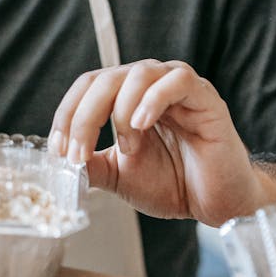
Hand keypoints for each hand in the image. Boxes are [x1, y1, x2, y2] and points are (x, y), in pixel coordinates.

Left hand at [49, 59, 265, 225]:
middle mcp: (149, 85)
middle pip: (105, 79)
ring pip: (137, 73)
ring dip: (120, 112)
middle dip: (84, 117)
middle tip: (79, 153)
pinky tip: (143, 124)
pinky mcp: (204, 97)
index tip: (59, 150)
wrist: (217, 203)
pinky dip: (153, 99)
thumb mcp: (120, 176)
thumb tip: (58, 160)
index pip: (87, 87)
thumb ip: (91, 165)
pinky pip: (176, 80)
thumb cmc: (174, 182)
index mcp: (126, 97)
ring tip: (126, 148)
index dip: (67, 114)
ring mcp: (177, 87)